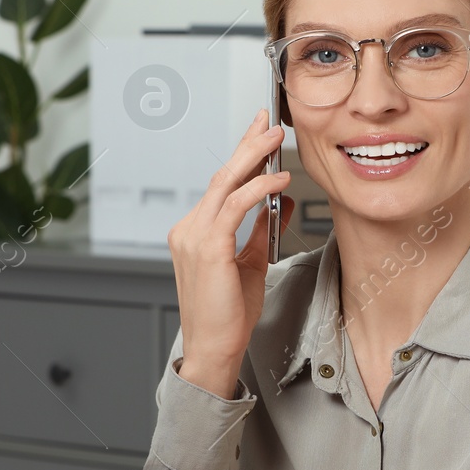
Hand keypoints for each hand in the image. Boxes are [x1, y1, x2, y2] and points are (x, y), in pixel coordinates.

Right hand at [167, 108, 293, 396]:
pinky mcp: (208, 247)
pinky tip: (277, 180)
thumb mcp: (251, 262)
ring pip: (225, 184)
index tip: (258, 132)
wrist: (214, 347)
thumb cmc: (228, 314)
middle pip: (221, 175)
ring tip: (276, 139)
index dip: (241, 155)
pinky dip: (257, 189)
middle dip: (246, 145)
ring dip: (253, 158)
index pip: (220, 184)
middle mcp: (189, 228)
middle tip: (268, 121)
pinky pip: (235, 207)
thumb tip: (280, 201)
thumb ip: (262, 229)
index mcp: (195, 231)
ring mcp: (193, 236)